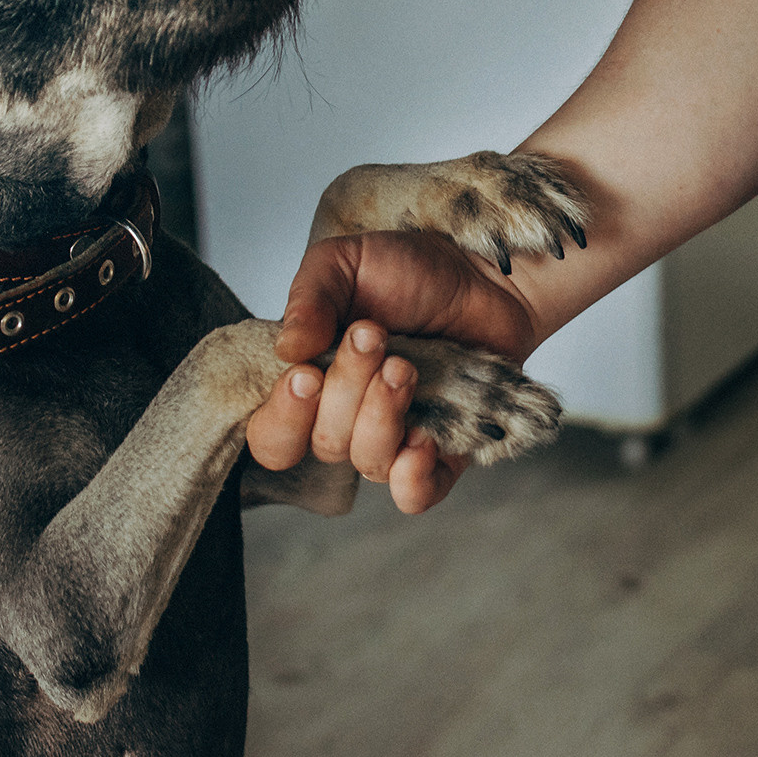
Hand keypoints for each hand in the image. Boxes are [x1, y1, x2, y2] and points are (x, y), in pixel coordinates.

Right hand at [244, 230, 538, 513]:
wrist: (485, 272)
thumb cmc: (411, 270)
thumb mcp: (346, 262)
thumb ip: (309, 297)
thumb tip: (287, 350)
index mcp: (311, 381)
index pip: (273, 436)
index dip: (284, 418)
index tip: (306, 374)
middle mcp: (347, 418)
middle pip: (324, 443)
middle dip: (346, 391)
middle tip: (374, 336)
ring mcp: (396, 437)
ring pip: (369, 463)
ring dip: (382, 415)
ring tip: (405, 366)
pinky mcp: (444, 450)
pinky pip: (417, 494)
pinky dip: (413, 478)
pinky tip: (421, 440)